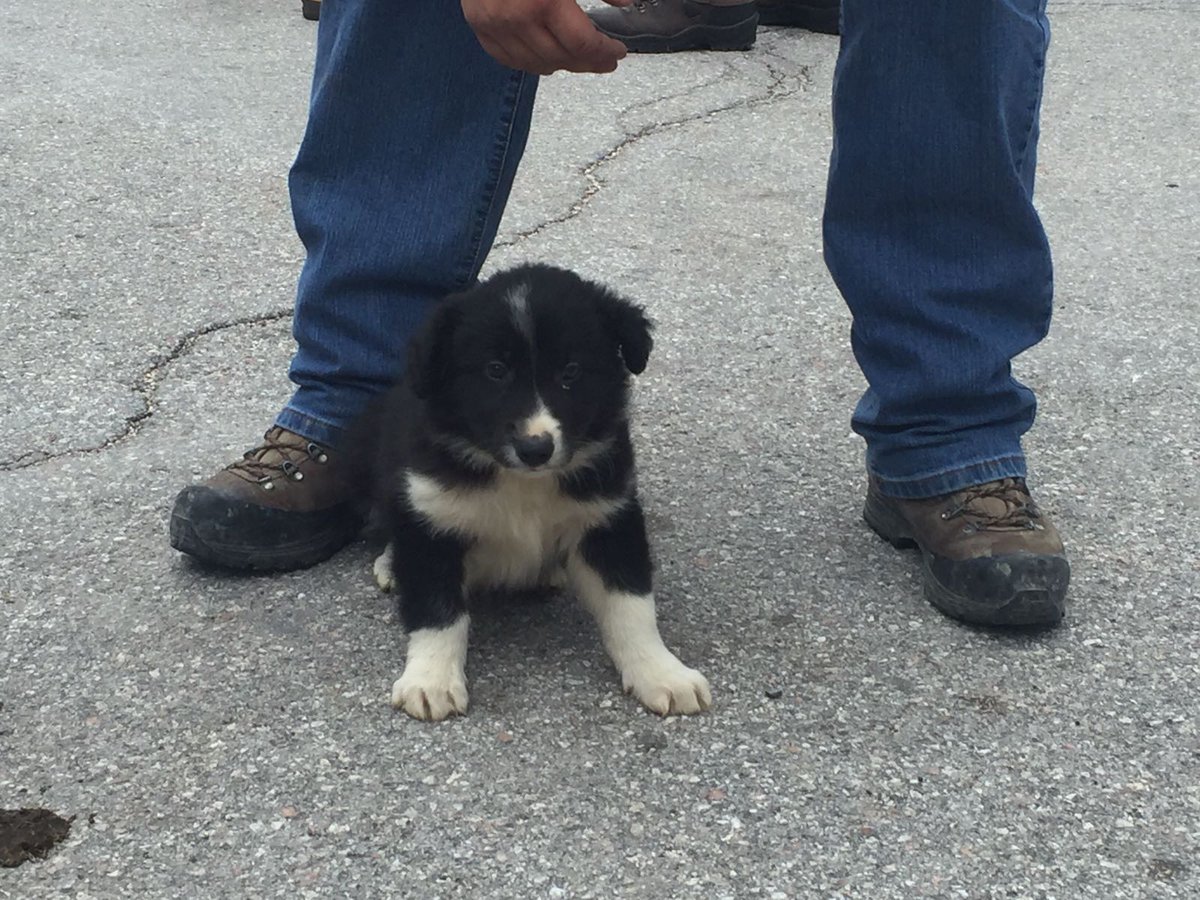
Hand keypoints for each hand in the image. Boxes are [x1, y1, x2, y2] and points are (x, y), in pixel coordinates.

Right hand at [462, 0, 630, 75]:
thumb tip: (626, 3)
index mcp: (544, 1)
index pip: (582, 44)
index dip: (604, 53)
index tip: (617, 52)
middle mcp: (516, 18)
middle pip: (561, 59)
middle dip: (587, 62)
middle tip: (603, 59)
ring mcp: (494, 25)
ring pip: (535, 64)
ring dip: (561, 65)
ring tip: (577, 59)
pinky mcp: (478, 25)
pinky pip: (507, 59)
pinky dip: (529, 62)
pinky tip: (545, 57)